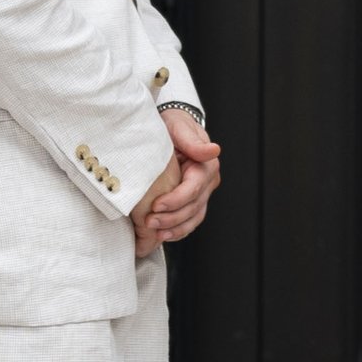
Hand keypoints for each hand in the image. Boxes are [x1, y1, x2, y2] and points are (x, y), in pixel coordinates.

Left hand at [130, 105, 221, 257]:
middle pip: (194, 207)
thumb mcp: (179, 127)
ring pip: (194, 217)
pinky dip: (178, 231)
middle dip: (171, 218)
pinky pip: (190, 221)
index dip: (176, 200)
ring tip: (155, 234)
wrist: (171, 130)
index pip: (193, 188)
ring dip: (175, 228)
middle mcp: (208, 181)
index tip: (156, 205)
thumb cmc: (173, 126)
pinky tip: (163, 236)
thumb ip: (192, 141)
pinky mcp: (194, 201)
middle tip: (148, 223)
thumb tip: (213, 150)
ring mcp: (202, 193)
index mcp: (206, 164)